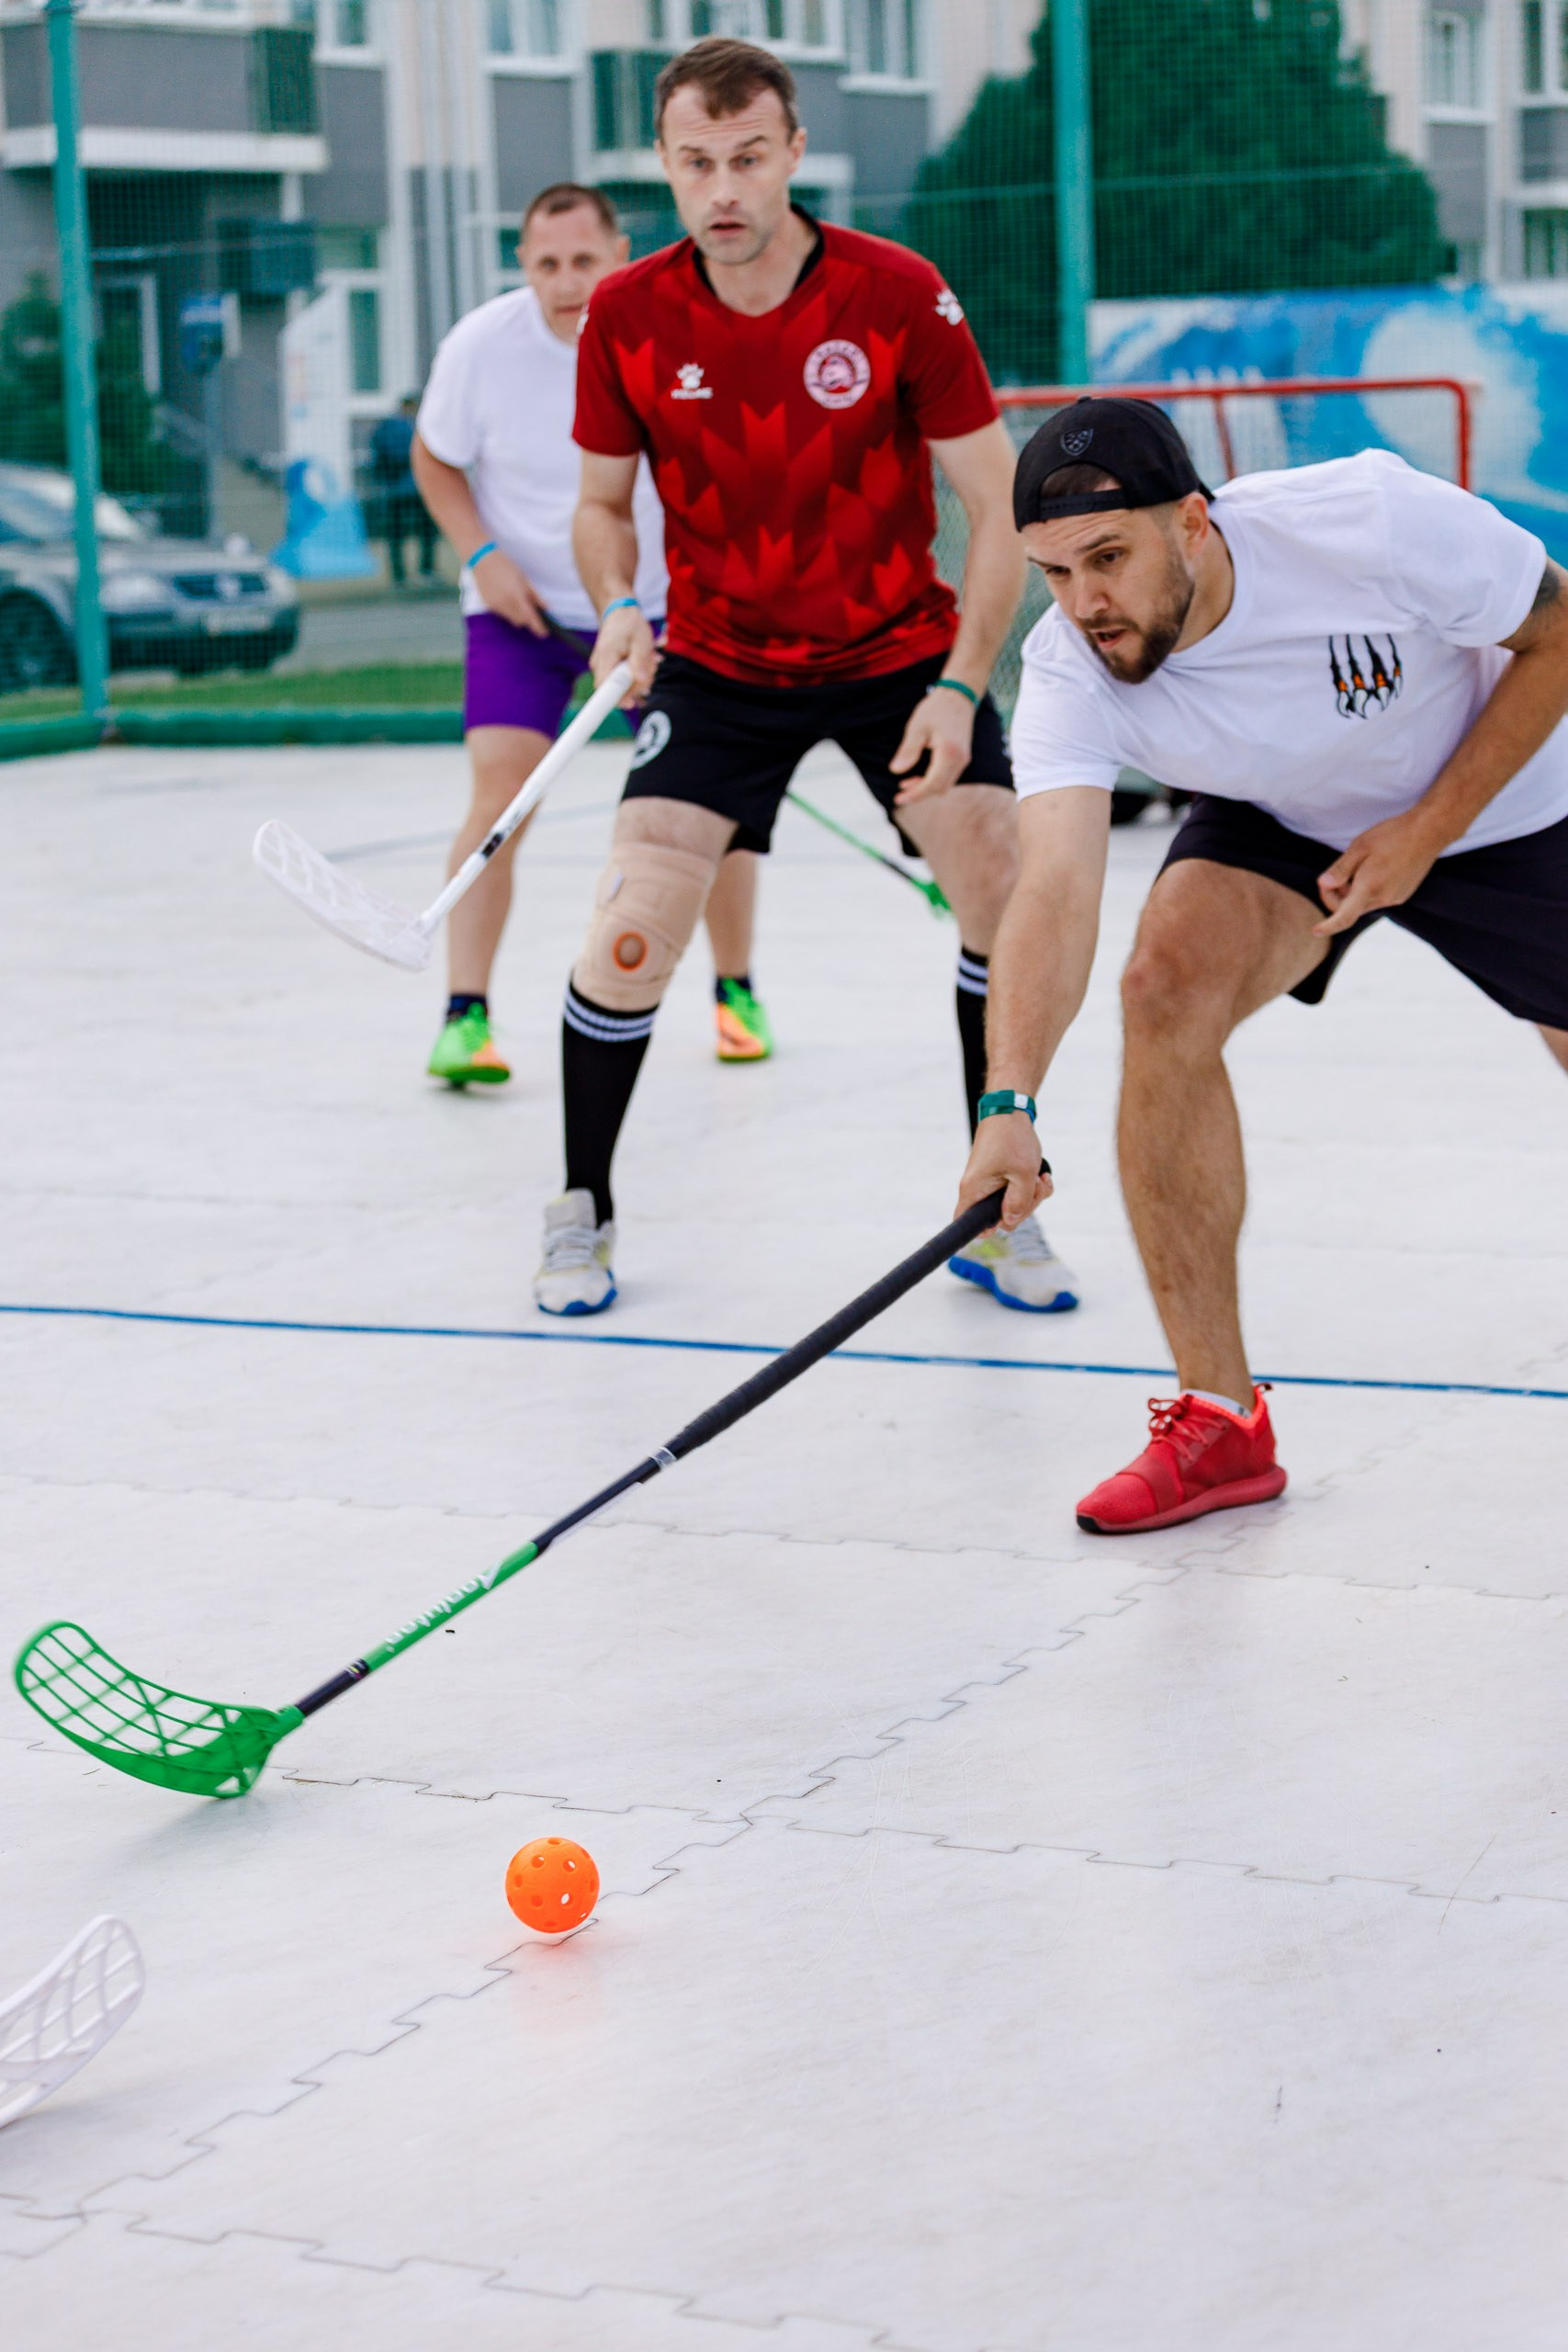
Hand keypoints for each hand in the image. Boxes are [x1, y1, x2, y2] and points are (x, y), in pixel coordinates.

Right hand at [470, 550, 546, 636]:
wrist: (483, 561)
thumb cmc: (506, 566)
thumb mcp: (524, 578)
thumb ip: (535, 595)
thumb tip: (546, 607)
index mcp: (517, 596)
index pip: (530, 617)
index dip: (538, 627)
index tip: (544, 633)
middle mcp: (506, 604)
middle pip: (521, 621)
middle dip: (527, 618)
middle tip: (529, 608)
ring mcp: (496, 606)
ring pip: (511, 619)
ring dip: (517, 614)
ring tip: (515, 599)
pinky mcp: (489, 606)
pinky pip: (502, 614)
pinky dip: (507, 610)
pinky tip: (504, 597)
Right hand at [591, 601, 658, 703]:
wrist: (619, 611)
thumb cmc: (630, 624)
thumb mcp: (641, 640)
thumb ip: (640, 661)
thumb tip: (641, 681)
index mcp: (605, 658)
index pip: (604, 688)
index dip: (617, 699)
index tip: (632, 703)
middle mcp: (600, 665)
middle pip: (617, 689)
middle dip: (638, 683)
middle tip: (652, 665)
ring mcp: (603, 667)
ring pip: (622, 685)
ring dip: (640, 677)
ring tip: (649, 658)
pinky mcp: (609, 667)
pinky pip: (623, 678)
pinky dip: (636, 673)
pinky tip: (643, 660)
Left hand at [890, 685, 975, 806]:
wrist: (959, 695)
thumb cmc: (937, 708)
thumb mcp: (917, 726)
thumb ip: (908, 750)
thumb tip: (895, 771)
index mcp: (949, 753)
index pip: (932, 784)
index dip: (915, 794)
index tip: (898, 798)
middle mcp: (960, 759)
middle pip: (940, 788)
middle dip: (919, 794)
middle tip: (899, 794)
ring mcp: (963, 759)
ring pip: (945, 784)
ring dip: (926, 788)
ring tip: (905, 785)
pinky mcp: (962, 757)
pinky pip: (948, 777)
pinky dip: (933, 781)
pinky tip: (918, 778)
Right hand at [955, 1110, 1051, 1233]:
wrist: (1010, 1111)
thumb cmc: (1012, 1139)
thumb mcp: (1023, 1173)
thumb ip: (1019, 1202)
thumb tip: (1010, 1222)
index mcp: (974, 1190)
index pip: (964, 1223)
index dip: (981, 1231)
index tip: (1004, 1220)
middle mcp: (978, 1190)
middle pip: (998, 1218)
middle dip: (1024, 1208)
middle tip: (1036, 1188)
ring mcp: (989, 1184)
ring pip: (1011, 1205)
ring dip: (1031, 1196)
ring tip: (1041, 1177)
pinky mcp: (999, 1178)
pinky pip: (1015, 1193)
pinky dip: (1030, 1187)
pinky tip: (1041, 1175)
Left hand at [1314, 807, 1445, 935]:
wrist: (1429, 831)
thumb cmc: (1392, 835)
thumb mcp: (1359, 847)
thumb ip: (1340, 869)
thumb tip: (1324, 884)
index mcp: (1369, 887)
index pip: (1344, 917)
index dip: (1328, 926)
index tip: (1315, 931)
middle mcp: (1383, 898)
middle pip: (1350, 909)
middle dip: (1337, 896)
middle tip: (1333, 876)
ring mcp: (1395, 898)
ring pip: (1364, 903)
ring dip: (1353, 892)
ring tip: (1360, 865)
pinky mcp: (1403, 894)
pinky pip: (1377, 898)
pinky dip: (1368, 889)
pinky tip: (1376, 866)